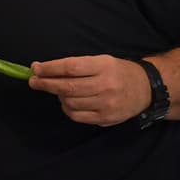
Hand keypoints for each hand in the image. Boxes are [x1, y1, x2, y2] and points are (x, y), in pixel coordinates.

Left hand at [28, 55, 150, 125]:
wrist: (145, 89)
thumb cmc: (118, 72)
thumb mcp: (102, 61)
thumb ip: (77, 66)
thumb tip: (46, 70)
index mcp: (104, 66)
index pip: (70, 67)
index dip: (50, 68)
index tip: (35, 68)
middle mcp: (105, 85)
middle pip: (68, 86)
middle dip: (46, 84)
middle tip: (33, 81)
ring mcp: (106, 104)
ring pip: (70, 102)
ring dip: (58, 96)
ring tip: (58, 90)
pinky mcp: (105, 118)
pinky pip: (77, 116)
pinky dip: (67, 109)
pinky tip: (68, 102)